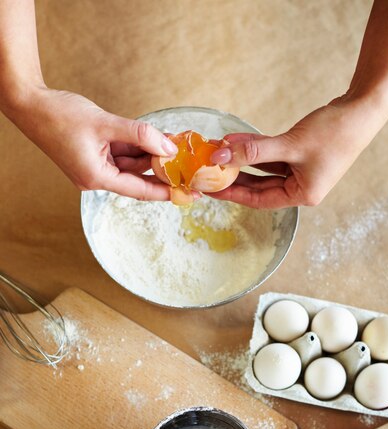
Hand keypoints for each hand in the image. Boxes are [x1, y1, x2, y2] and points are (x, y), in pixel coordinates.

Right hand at [11, 87, 176, 199]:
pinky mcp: (92, 156)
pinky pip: (120, 154)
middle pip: (136, 177)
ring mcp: (93, 167)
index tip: (187, 194)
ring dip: (149, 155)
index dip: (165, 192)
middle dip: (160, 169)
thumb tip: (168, 147)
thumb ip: (140, 135)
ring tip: (174, 146)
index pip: (139, 190)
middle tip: (187, 165)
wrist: (30, 104)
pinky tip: (153, 140)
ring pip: (129, 164)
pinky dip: (136, 147)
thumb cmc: (59, 115)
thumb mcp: (105, 123)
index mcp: (96, 178)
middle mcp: (95, 178)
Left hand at [210, 96, 381, 208]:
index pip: (260, 200)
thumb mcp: (290, 144)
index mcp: (303, 195)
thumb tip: (221, 154)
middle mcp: (302, 188)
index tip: (211, 189)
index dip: (234, 195)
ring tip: (219, 152)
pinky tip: (237, 141)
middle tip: (209, 173)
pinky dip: (256, 149)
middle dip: (235, 177)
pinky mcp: (302, 156)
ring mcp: (302, 172)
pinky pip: (272, 156)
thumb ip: (254, 151)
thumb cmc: (334, 132)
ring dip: (243, 159)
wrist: (363, 108)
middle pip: (259, 187)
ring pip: (264, 169)